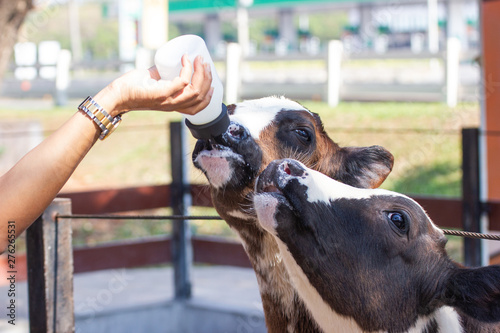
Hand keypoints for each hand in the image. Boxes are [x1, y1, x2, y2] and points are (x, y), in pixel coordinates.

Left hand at [96, 55, 213, 116]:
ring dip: (201, 73)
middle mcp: (173, 106)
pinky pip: (182, 81)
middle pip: (200, 96)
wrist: (117, 95)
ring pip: (195, 91)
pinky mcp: (162, 94)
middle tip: (205, 62)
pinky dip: (187, 68)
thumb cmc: (133, 88)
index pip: (199, 106)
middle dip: (207, 78)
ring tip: (200, 60)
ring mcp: (168, 101)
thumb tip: (172, 60)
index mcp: (174, 105)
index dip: (210, 96)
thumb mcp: (154, 82)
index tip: (212, 80)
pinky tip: (185, 58)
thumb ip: (163, 75)